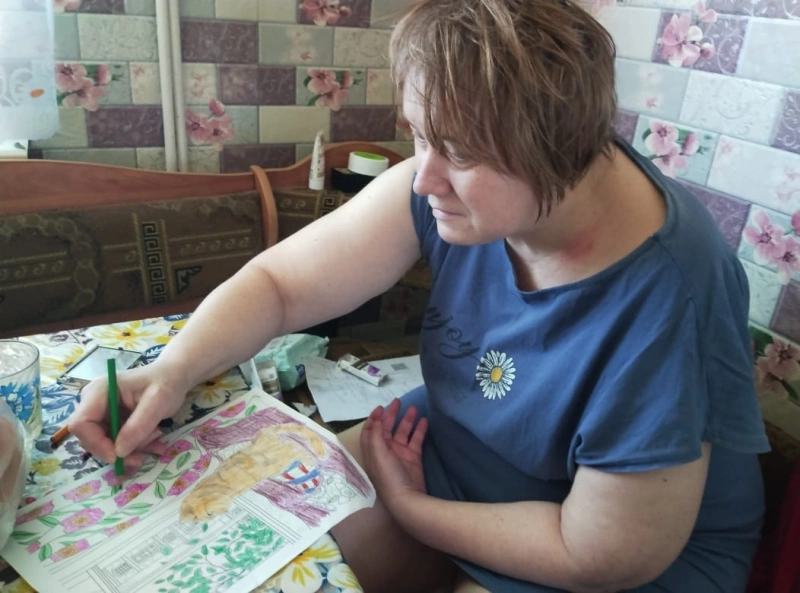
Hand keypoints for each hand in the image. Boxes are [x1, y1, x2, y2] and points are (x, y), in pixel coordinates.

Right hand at [68, 360, 189, 469]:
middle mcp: (94, 403)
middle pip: (90, 437)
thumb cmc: (165, 383)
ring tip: (155, 440)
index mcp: (98, 391)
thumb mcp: (157, 403)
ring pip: (105, 444)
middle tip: (140, 458)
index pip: (81, 423)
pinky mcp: (111, 422)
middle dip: (115, 451)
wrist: (174, 376)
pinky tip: (154, 442)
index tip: (118, 456)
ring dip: (130, 450)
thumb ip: (138, 427)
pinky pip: (116, 443)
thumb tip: (119, 452)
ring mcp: (102, 413)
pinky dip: (135, 447)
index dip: (96, 443)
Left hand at [360, 398, 427, 514]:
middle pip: (386, 428)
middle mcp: (385, 451)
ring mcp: (400, 454)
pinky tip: (424, 420)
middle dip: (391, 414)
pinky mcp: (413, 458)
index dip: (374, 418)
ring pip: (402, 432)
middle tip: (398, 401)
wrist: (407, 500)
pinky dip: (419, 430)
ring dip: (407, 419)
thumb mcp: (378, 454)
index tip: (381, 407)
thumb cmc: (389, 476)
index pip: (370, 430)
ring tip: (415, 408)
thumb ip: (376, 435)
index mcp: (373, 451)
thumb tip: (377, 419)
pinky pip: (416, 440)